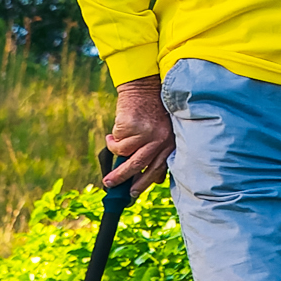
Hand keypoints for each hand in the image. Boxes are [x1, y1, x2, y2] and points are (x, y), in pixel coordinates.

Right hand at [102, 75, 175, 197]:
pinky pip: (117, 142)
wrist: (145, 87)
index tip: (132, 194)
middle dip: (123, 178)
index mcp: (170, 144)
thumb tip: (156, 180)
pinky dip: (112, 140)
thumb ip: (159, 154)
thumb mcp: (163, 132)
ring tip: (111, 148)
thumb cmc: (154, 111)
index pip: (159, 169)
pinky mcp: (132, 126)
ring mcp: (146, 133)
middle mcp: (160, 140)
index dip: (145, 183)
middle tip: (111, 185)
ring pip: (125, 154)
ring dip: (114, 156)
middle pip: (140, 166)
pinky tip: (112, 135)